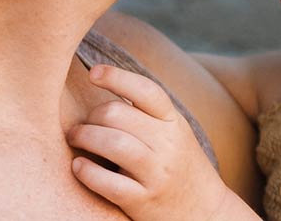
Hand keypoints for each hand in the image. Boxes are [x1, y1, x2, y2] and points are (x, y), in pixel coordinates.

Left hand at [67, 64, 237, 220]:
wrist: (205, 212)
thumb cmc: (181, 167)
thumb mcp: (175, 134)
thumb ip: (148, 115)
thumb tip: (108, 86)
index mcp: (175, 123)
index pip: (146, 90)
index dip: (117, 77)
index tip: (94, 73)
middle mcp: (168, 144)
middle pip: (118, 114)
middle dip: (91, 116)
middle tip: (80, 125)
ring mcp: (157, 174)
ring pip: (112, 143)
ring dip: (84, 137)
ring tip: (75, 139)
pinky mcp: (144, 201)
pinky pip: (107, 182)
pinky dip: (86, 171)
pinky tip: (78, 166)